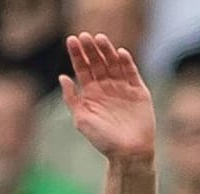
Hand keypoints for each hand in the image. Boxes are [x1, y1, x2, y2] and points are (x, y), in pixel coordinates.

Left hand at [60, 32, 154, 162]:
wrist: (128, 152)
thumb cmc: (102, 139)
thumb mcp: (81, 118)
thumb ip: (72, 98)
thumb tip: (61, 77)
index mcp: (90, 94)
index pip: (82, 69)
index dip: (77, 55)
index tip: (71, 40)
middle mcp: (106, 88)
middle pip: (97, 63)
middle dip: (91, 49)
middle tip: (85, 35)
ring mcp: (122, 88)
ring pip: (114, 64)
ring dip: (107, 51)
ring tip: (100, 38)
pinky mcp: (138, 91)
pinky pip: (131, 73)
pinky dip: (126, 63)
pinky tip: (120, 53)